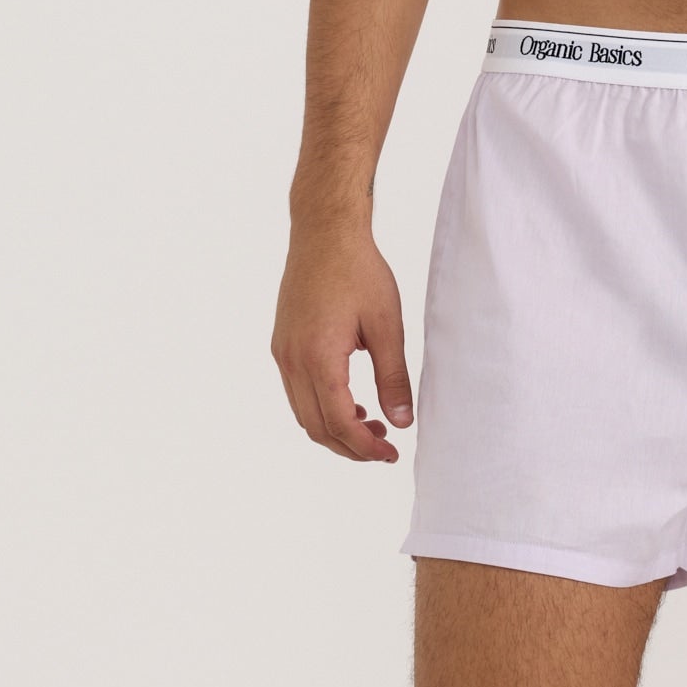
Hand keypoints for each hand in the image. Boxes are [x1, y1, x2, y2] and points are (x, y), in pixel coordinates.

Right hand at [271, 222, 412, 462]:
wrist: (325, 233)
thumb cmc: (359, 271)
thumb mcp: (386, 324)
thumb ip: (393, 377)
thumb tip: (403, 422)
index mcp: (318, 357)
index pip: (338, 423)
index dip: (365, 447)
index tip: (391, 454)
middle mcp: (292, 360)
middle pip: (316, 427)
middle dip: (349, 446)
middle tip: (385, 448)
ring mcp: (282, 353)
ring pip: (303, 412)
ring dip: (334, 429)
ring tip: (372, 425)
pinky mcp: (282, 344)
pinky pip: (297, 392)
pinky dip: (321, 407)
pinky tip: (350, 400)